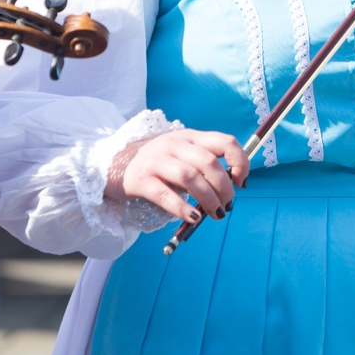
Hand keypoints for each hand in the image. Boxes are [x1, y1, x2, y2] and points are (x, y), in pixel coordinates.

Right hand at [104, 129, 249, 222]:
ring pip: (190, 177)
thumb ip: (203, 165)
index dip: (240, 162)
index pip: (225, 141)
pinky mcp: (141, 180)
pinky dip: (182, 207)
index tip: (241, 182)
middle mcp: (175, 144)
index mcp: (190, 136)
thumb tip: (229, 190)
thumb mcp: (182, 154)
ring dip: (208, 198)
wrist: (112, 164)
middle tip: (228, 204)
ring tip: (216, 213)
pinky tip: (193, 218)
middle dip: (224, 187)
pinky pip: (165, 194)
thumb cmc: (157, 163)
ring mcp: (156, 160)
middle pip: (209, 162)